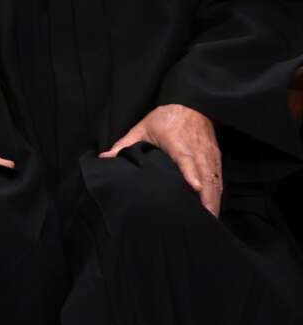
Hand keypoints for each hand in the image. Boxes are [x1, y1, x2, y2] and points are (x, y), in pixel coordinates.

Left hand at [101, 103, 221, 215]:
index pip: (187, 159)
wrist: (192, 104)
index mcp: (178, 142)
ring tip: (210, 220)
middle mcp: (197, 150)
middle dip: (207, 198)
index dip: (192, 173)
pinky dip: (218, 194)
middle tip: (205, 219)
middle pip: (207, 175)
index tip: (195, 187)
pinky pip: (219, 178)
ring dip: (214, 200)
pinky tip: (214, 208)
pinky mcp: (216, 158)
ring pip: (216, 180)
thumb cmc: (165, 117)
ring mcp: (209, 155)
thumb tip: (105, 157)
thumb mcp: (142, 128)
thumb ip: (125, 144)